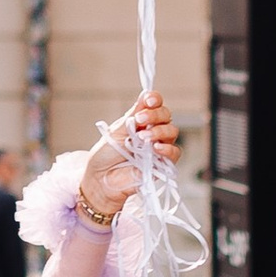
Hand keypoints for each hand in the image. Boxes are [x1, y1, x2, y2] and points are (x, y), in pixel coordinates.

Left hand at [80, 88, 176, 223]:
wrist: (101, 179)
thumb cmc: (105, 156)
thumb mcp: (116, 131)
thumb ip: (132, 116)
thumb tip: (144, 97)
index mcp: (141, 120)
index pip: (155, 104)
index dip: (154, 99)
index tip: (148, 100)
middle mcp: (152, 131)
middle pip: (166, 115)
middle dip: (155, 115)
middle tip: (140, 120)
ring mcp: (158, 147)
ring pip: (172, 131)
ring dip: (159, 131)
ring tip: (142, 138)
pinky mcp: (162, 163)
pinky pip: (175, 153)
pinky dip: (167, 149)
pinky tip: (156, 148)